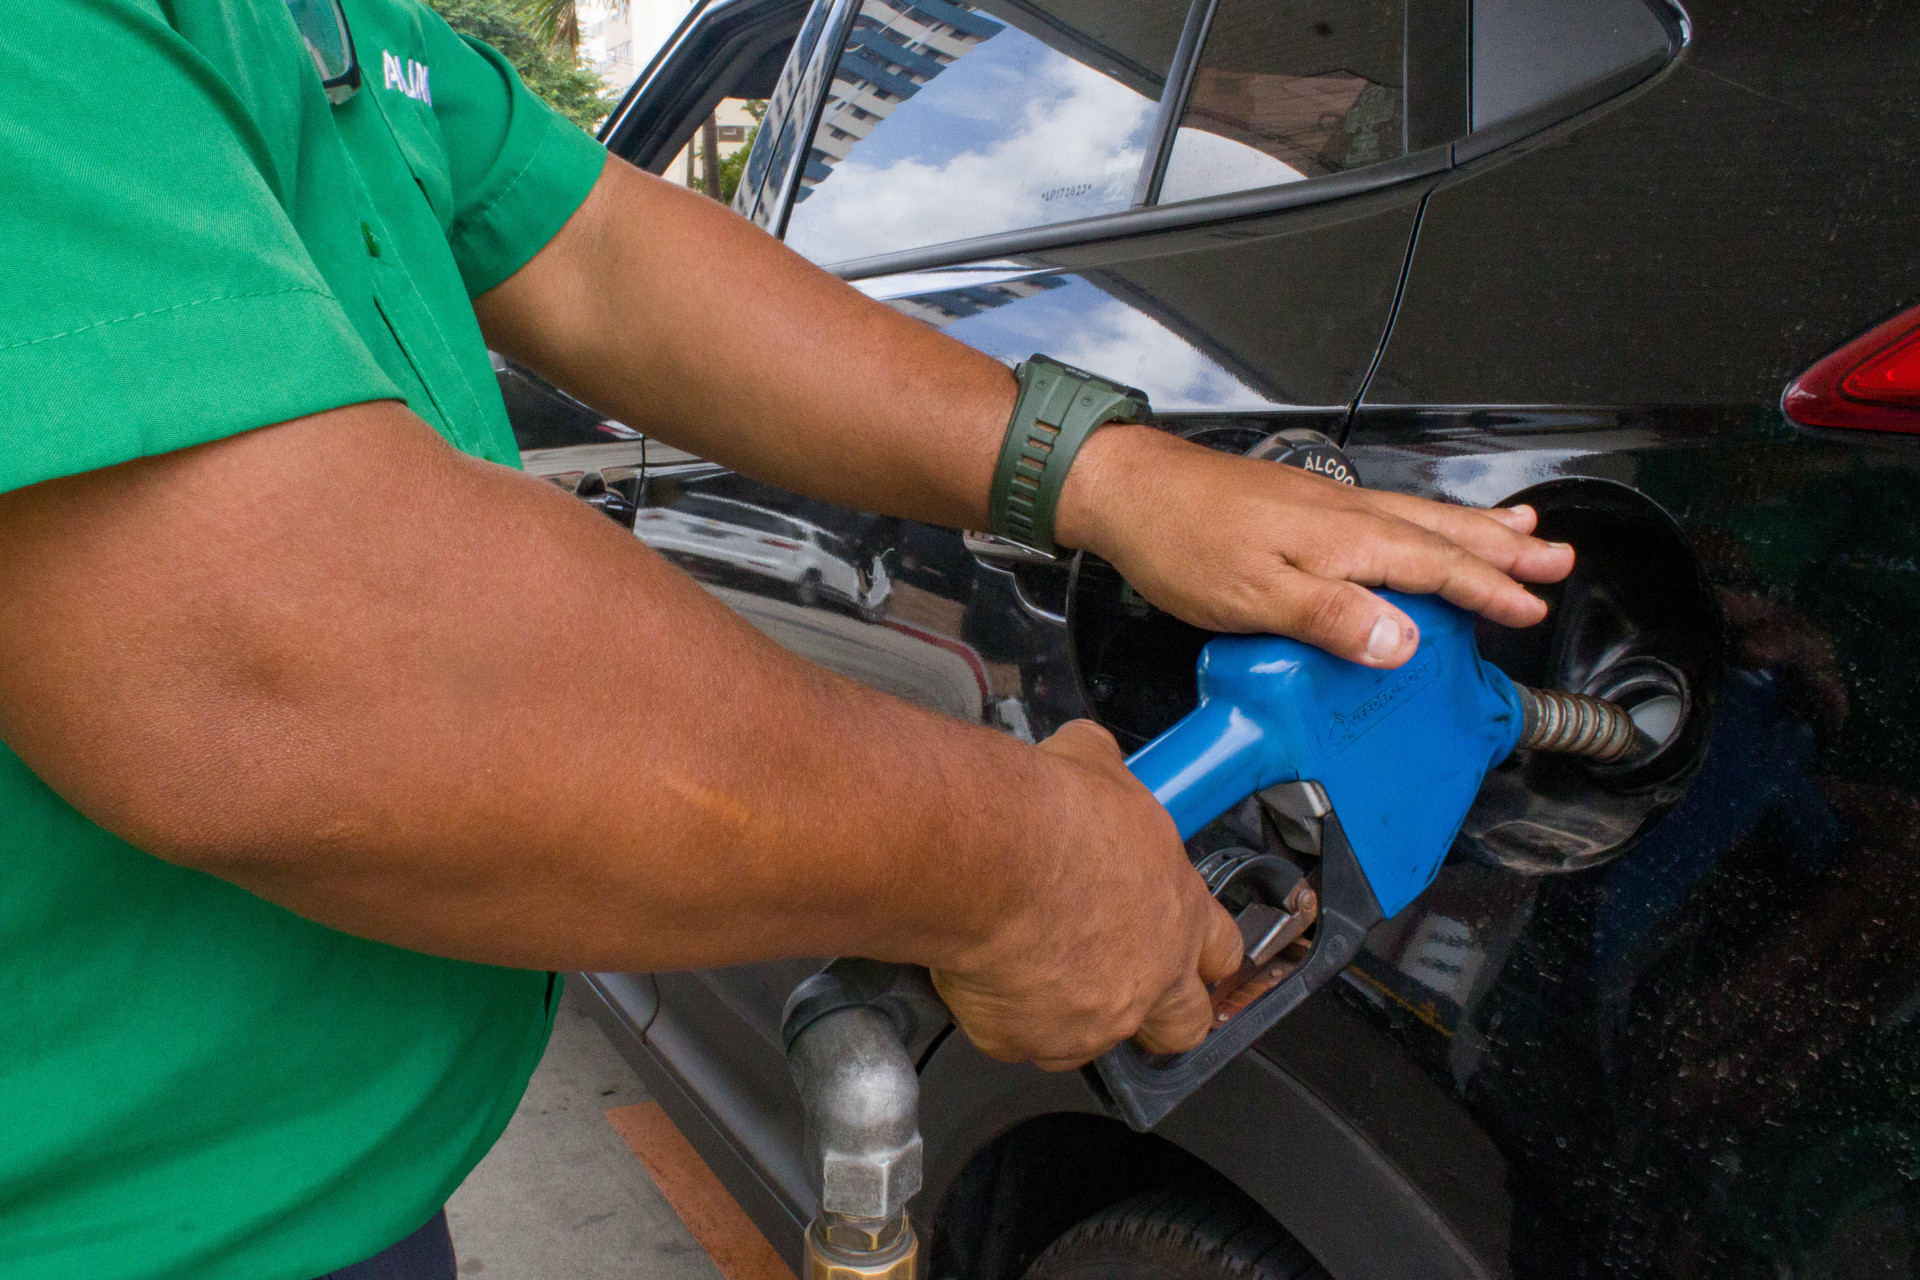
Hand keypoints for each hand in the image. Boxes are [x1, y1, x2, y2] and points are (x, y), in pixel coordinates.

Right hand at [929, 720, 1242, 1069]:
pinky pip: (1017, 1039)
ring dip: (1068, 1014)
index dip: (1203, 956)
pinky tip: (979, 974)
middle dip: (1159, 1018)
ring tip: (1028, 974)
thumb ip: (1105, 774)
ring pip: (1091, 1041)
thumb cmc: (1050, 815)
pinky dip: (1000, 1016)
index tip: (1188, 956)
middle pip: (1182, 1027)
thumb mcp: (1094, 763)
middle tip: (1120, 988)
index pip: (1221, 951)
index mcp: (1178, 911)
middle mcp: (1148, 976)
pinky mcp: (1027, 1039)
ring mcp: (1092, 1019)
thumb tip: (1089, 751)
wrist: (989, 854)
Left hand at [1058, 425, 1576, 666]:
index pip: (1436, 567)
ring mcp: (1326, 507)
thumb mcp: (1254, 595)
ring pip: (1421, 516)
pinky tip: (1425, 527)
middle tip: (1558, 558)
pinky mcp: (1302, 507)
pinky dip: (1427, 521)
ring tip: (1521, 531)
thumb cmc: (1180, 539)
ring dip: (1476, 528)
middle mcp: (1345, 515)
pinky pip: (1389, 513)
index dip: (1488, 590)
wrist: (1128, 490)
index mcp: (1344, 539)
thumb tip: (1402, 641)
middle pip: (1444, 532)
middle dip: (1506, 548)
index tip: (1531, 608)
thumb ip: (1332, 618)